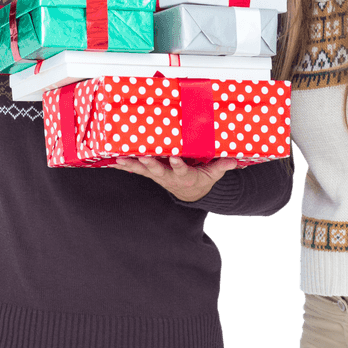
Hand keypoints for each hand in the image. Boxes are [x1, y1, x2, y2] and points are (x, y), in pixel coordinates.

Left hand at [114, 156, 237, 201]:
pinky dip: (125, 165)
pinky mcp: (150, 173)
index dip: (178, 164)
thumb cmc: (201, 178)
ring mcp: (158, 175)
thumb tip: (234, 159)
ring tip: (120, 159)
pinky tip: (113, 161)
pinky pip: (136, 169)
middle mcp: (169, 176)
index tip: (175, 157)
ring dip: (132, 164)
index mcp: (185, 175)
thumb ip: (221, 166)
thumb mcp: (213, 174)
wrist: (189, 192)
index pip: (182, 169)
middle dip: (150, 163)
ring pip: (143, 170)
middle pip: (158, 170)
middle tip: (143, 156)